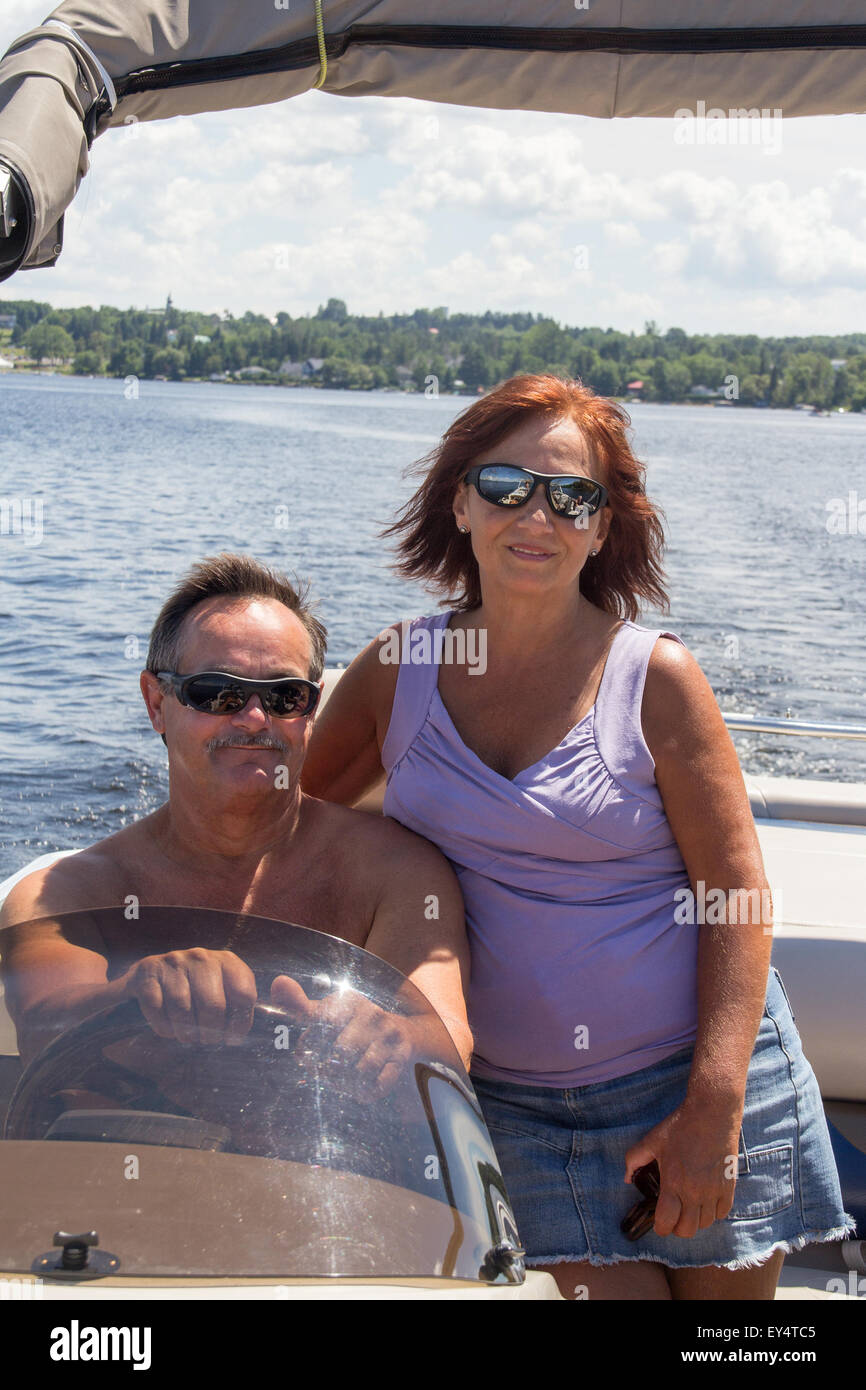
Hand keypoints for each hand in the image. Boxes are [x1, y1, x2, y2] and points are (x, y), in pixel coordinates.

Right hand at [123, 948, 256, 1044]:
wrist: (154, 973)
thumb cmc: (198, 988)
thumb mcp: (224, 989)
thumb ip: (243, 1004)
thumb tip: (261, 1015)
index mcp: (227, 961)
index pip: (244, 995)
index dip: (239, 1024)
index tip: (231, 1038)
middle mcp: (202, 957)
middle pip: (213, 1006)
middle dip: (211, 1033)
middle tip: (207, 1041)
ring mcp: (174, 962)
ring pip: (183, 1009)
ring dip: (185, 1033)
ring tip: (188, 1037)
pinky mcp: (148, 973)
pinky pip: (157, 1010)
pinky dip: (164, 1027)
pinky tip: (169, 1028)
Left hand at [270, 975, 415, 1095]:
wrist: (405, 1031)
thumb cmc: (355, 1022)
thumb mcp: (330, 1010)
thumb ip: (301, 1004)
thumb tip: (278, 983)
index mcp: (351, 1001)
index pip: (324, 1023)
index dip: (308, 1046)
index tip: (304, 1057)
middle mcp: (373, 1016)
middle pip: (341, 1052)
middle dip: (326, 1069)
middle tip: (321, 1074)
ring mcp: (389, 1038)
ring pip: (361, 1070)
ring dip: (345, 1083)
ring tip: (337, 1083)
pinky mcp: (401, 1059)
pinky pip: (379, 1085)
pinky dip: (365, 1093)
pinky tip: (357, 1090)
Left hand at [624, 1098, 742, 1238]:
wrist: (712, 1113)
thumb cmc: (681, 1126)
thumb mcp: (652, 1140)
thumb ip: (634, 1159)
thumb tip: (627, 1178)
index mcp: (674, 1183)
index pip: (667, 1222)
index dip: (661, 1227)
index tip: (659, 1222)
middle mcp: (695, 1192)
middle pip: (688, 1230)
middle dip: (677, 1228)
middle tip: (674, 1216)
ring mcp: (714, 1190)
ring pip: (706, 1224)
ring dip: (696, 1220)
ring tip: (689, 1207)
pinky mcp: (729, 1185)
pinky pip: (723, 1213)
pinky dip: (714, 1212)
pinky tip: (706, 1201)